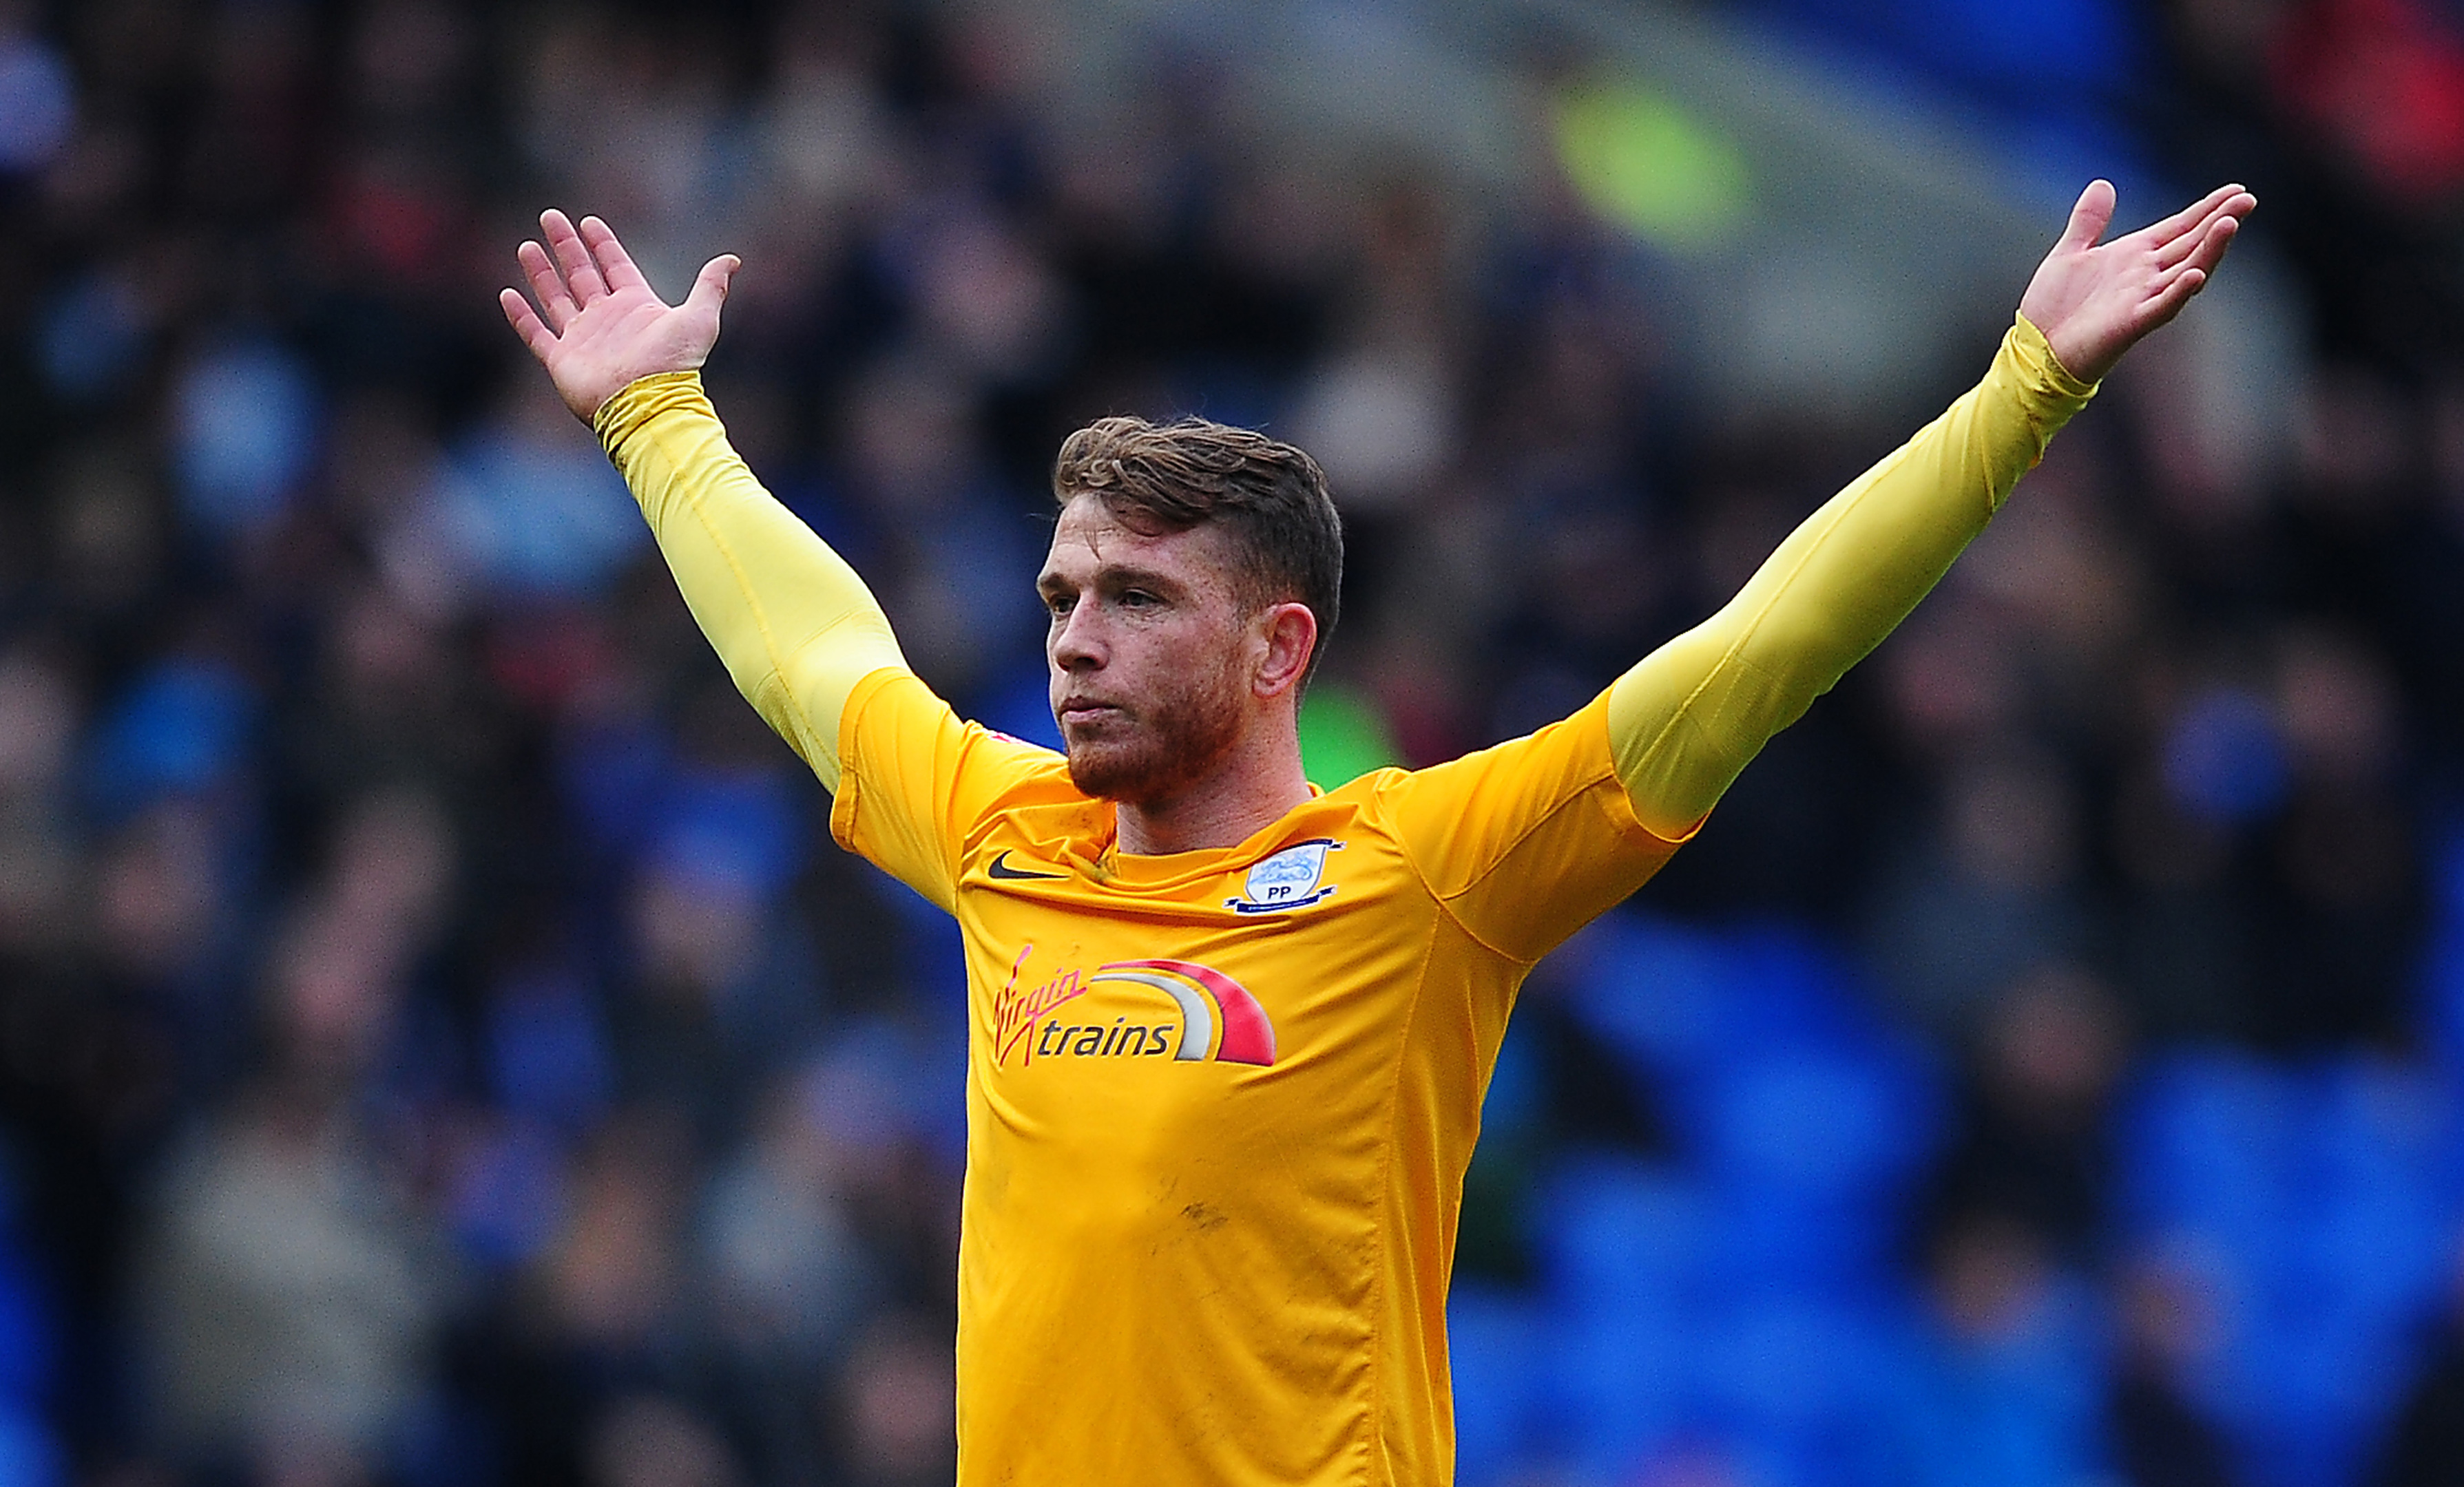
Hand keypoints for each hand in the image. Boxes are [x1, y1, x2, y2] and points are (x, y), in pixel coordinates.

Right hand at [500, 210, 739, 422]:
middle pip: (582, 275)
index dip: (602, 244)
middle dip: (567, 247)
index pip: (615, 266)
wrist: (648, 405)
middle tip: (551, 217)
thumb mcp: (699, 318)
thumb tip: (732, 259)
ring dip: (541, 272)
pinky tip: (508, 293)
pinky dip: (521, 315)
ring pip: (556, 298)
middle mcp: (607, 320)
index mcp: (636, 307)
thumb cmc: (675, 365)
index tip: (589, 221)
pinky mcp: (562, 360)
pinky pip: (535, 333)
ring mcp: (583, 339)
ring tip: (527, 245)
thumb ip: (710, 287)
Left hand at [2018, 180, 2255, 384]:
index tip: (2237, 189)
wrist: (2033, 350)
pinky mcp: (2130, 324)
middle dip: (2219, 222)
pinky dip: (2178, 292)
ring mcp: (2141, 300)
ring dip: (2209, 250)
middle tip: (2248, 199)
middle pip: (2191, 244)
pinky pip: (2161, 307)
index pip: (2180, 227)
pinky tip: (2195, 275)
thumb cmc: (2052, 308)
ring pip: (2186, 271)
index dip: (2206, 209)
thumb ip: (2089, 222)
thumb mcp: (2070, 254)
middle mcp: (2145, 276)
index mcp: (2134, 256)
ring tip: (2229, 224)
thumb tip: (2103, 184)